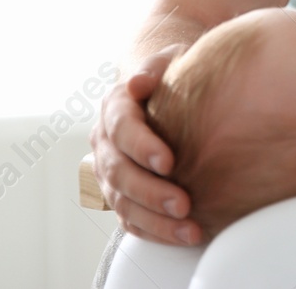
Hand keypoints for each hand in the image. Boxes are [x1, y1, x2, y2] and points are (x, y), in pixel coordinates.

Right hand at [89, 49, 200, 244]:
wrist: (164, 93)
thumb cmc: (174, 73)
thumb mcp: (168, 59)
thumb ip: (155, 66)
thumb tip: (139, 82)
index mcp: (115, 107)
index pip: (121, 128)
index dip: (142, 146)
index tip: (170, 162)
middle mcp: (106, 142)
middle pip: (118, 172)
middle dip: (150, 192)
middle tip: (184, 204)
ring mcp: (110, 173)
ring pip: (122, 203)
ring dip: (155, 220)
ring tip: (190, 229)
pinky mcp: (122, 196)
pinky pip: (131, 221)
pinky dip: (155, 232)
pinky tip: (184, 236)